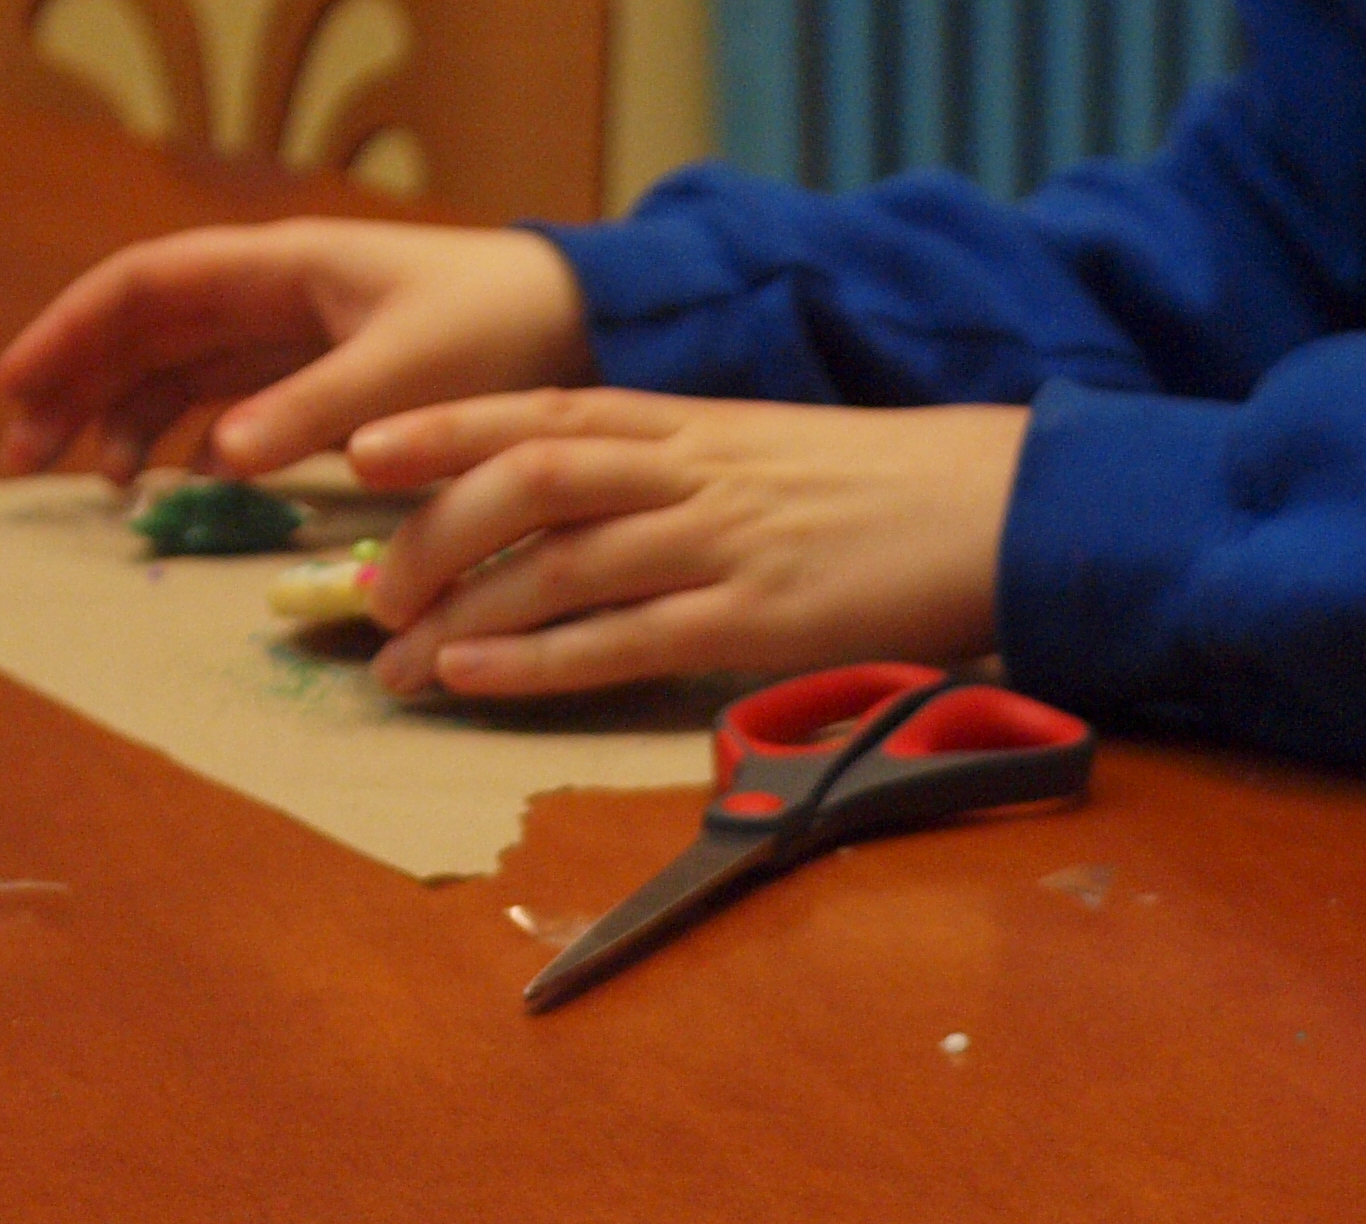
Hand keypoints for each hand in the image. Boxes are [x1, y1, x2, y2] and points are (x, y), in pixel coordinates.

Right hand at [0, 219, 591, 481]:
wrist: (579, 325)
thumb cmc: (499, 332)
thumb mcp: (408, 375)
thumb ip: (314, 411)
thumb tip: (217, 459)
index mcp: (280, 269)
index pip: (145, 287)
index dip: (72, 332)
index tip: (15, 385)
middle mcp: (271, 295)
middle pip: (143, 330)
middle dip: (75, 384)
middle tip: (22, 455)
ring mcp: (291, 336)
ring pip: (177, 370)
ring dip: (121, 418)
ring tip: (87, 486)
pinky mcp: (320, 380)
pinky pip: (225, 402)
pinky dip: (185, 439)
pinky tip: (164, 486)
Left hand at [346, 391, 1025, 697]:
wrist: (1002, 508)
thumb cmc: (887, 493)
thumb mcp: (770, 458)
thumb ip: (685, 476)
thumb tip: (603, 520)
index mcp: (694, 425)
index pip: (546, 408)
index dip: (445, 426)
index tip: (363, 447)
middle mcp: (692, 474)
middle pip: (528, 478)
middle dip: (429, 531)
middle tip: (364, 589)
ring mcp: (721, 546)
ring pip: (559, 559)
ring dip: (461, 606)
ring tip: (393, 655)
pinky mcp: (755, 622)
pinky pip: (622, 639)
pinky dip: (534, 657)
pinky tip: (472, 672)